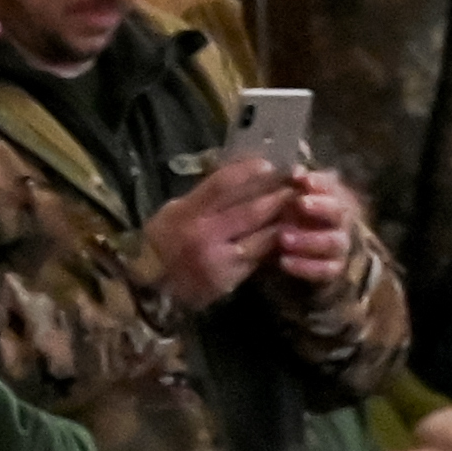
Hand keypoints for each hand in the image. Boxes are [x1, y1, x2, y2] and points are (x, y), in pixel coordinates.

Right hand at [142, 157, 293, 310]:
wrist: (151, 286)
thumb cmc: (165, 242)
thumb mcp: (176, 211)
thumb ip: (205, 196)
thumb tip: (240, 171)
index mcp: (187, 212)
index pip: (221, 185)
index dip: (248, 172)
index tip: (270, 165)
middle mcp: (203, 234)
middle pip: (250, 210)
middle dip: (278, 196)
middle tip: (298, 186)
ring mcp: (219, 258)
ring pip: (262, 235)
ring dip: (284, 220)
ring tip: (299, 208)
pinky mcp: (230, 278)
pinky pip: (260, 256)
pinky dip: (276, 243)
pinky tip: (289, 234)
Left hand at [272, 168, 360, 290]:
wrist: (310, 258)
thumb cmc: (300, 221)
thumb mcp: (296, 201)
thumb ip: (297, 187)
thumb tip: (296, 170)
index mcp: (334, 200)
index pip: (333, 188)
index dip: (320, 183)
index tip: (301, 178)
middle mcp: (342, 222)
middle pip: (340, 212)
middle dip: (321, 207)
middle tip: (300, 202)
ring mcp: (339, 247)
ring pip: (333, 242)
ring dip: (309, 239)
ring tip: (283, 237)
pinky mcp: (333, 271)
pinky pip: (325, 270)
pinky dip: (305, 266)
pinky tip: (283, 262)